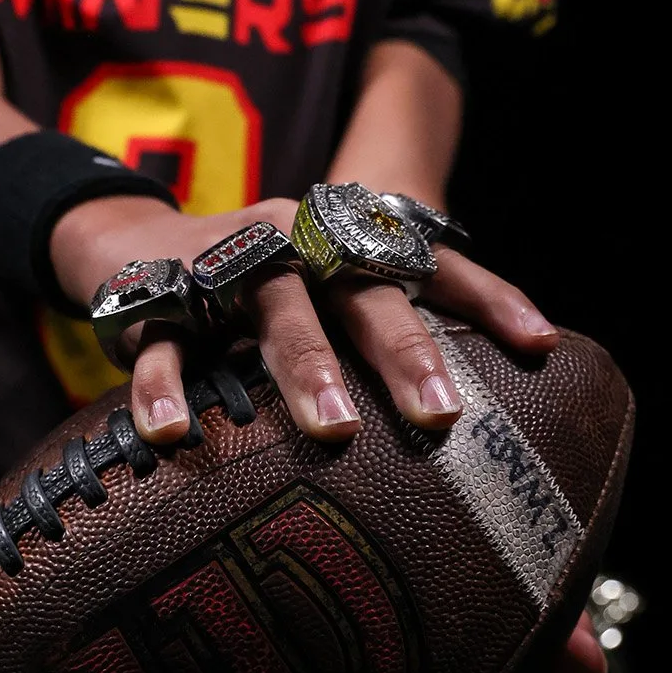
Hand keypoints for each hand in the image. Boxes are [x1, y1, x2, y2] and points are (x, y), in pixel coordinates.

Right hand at [50, 192, 557, 449]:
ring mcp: (226, 269)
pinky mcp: (154, 303)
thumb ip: (389, 356)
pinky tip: (174, 435)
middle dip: (402, 349)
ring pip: (275, 310)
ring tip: (336, 430)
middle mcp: (295, 245)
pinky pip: (163, 350)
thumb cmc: (260, 293)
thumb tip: (488, 429)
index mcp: (344, 243)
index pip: (431, 263)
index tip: (541, 344)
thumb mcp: (324, 304)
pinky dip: (164, 390)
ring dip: (306, 365)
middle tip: (442, 414)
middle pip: (360, 290)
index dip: (488, 298)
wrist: (130, 237)